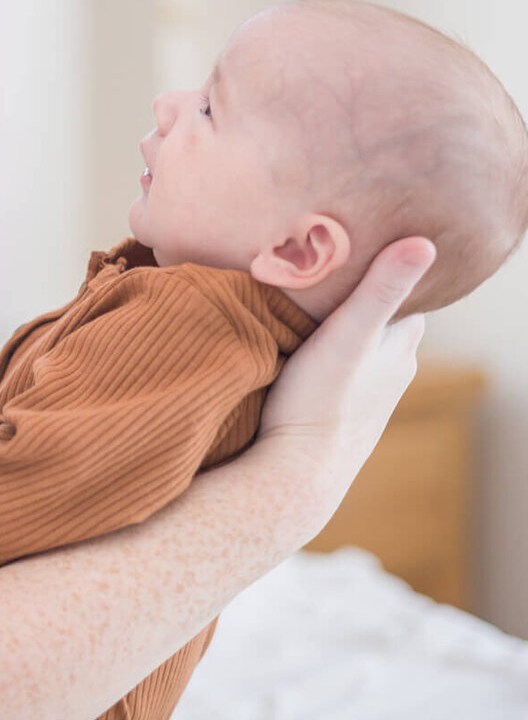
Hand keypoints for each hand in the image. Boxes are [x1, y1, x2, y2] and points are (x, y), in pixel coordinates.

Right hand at [258, 235, 435, 523]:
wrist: (294, 477)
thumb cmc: (320, 403)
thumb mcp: (349, 334)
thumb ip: (382, 288)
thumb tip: (426, 241)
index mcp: (401, 347)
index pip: (405, 293)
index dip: (384, 268)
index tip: (358, 248)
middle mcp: (394, 373)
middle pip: (383, 320)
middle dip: (362, 298)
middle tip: (325, 273)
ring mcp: (369, 399)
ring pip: (362, 350)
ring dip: (344, 332)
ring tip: (309, 309)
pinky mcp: (341, 417)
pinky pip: (340, 376)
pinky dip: (328, 361)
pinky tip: (301, 356)